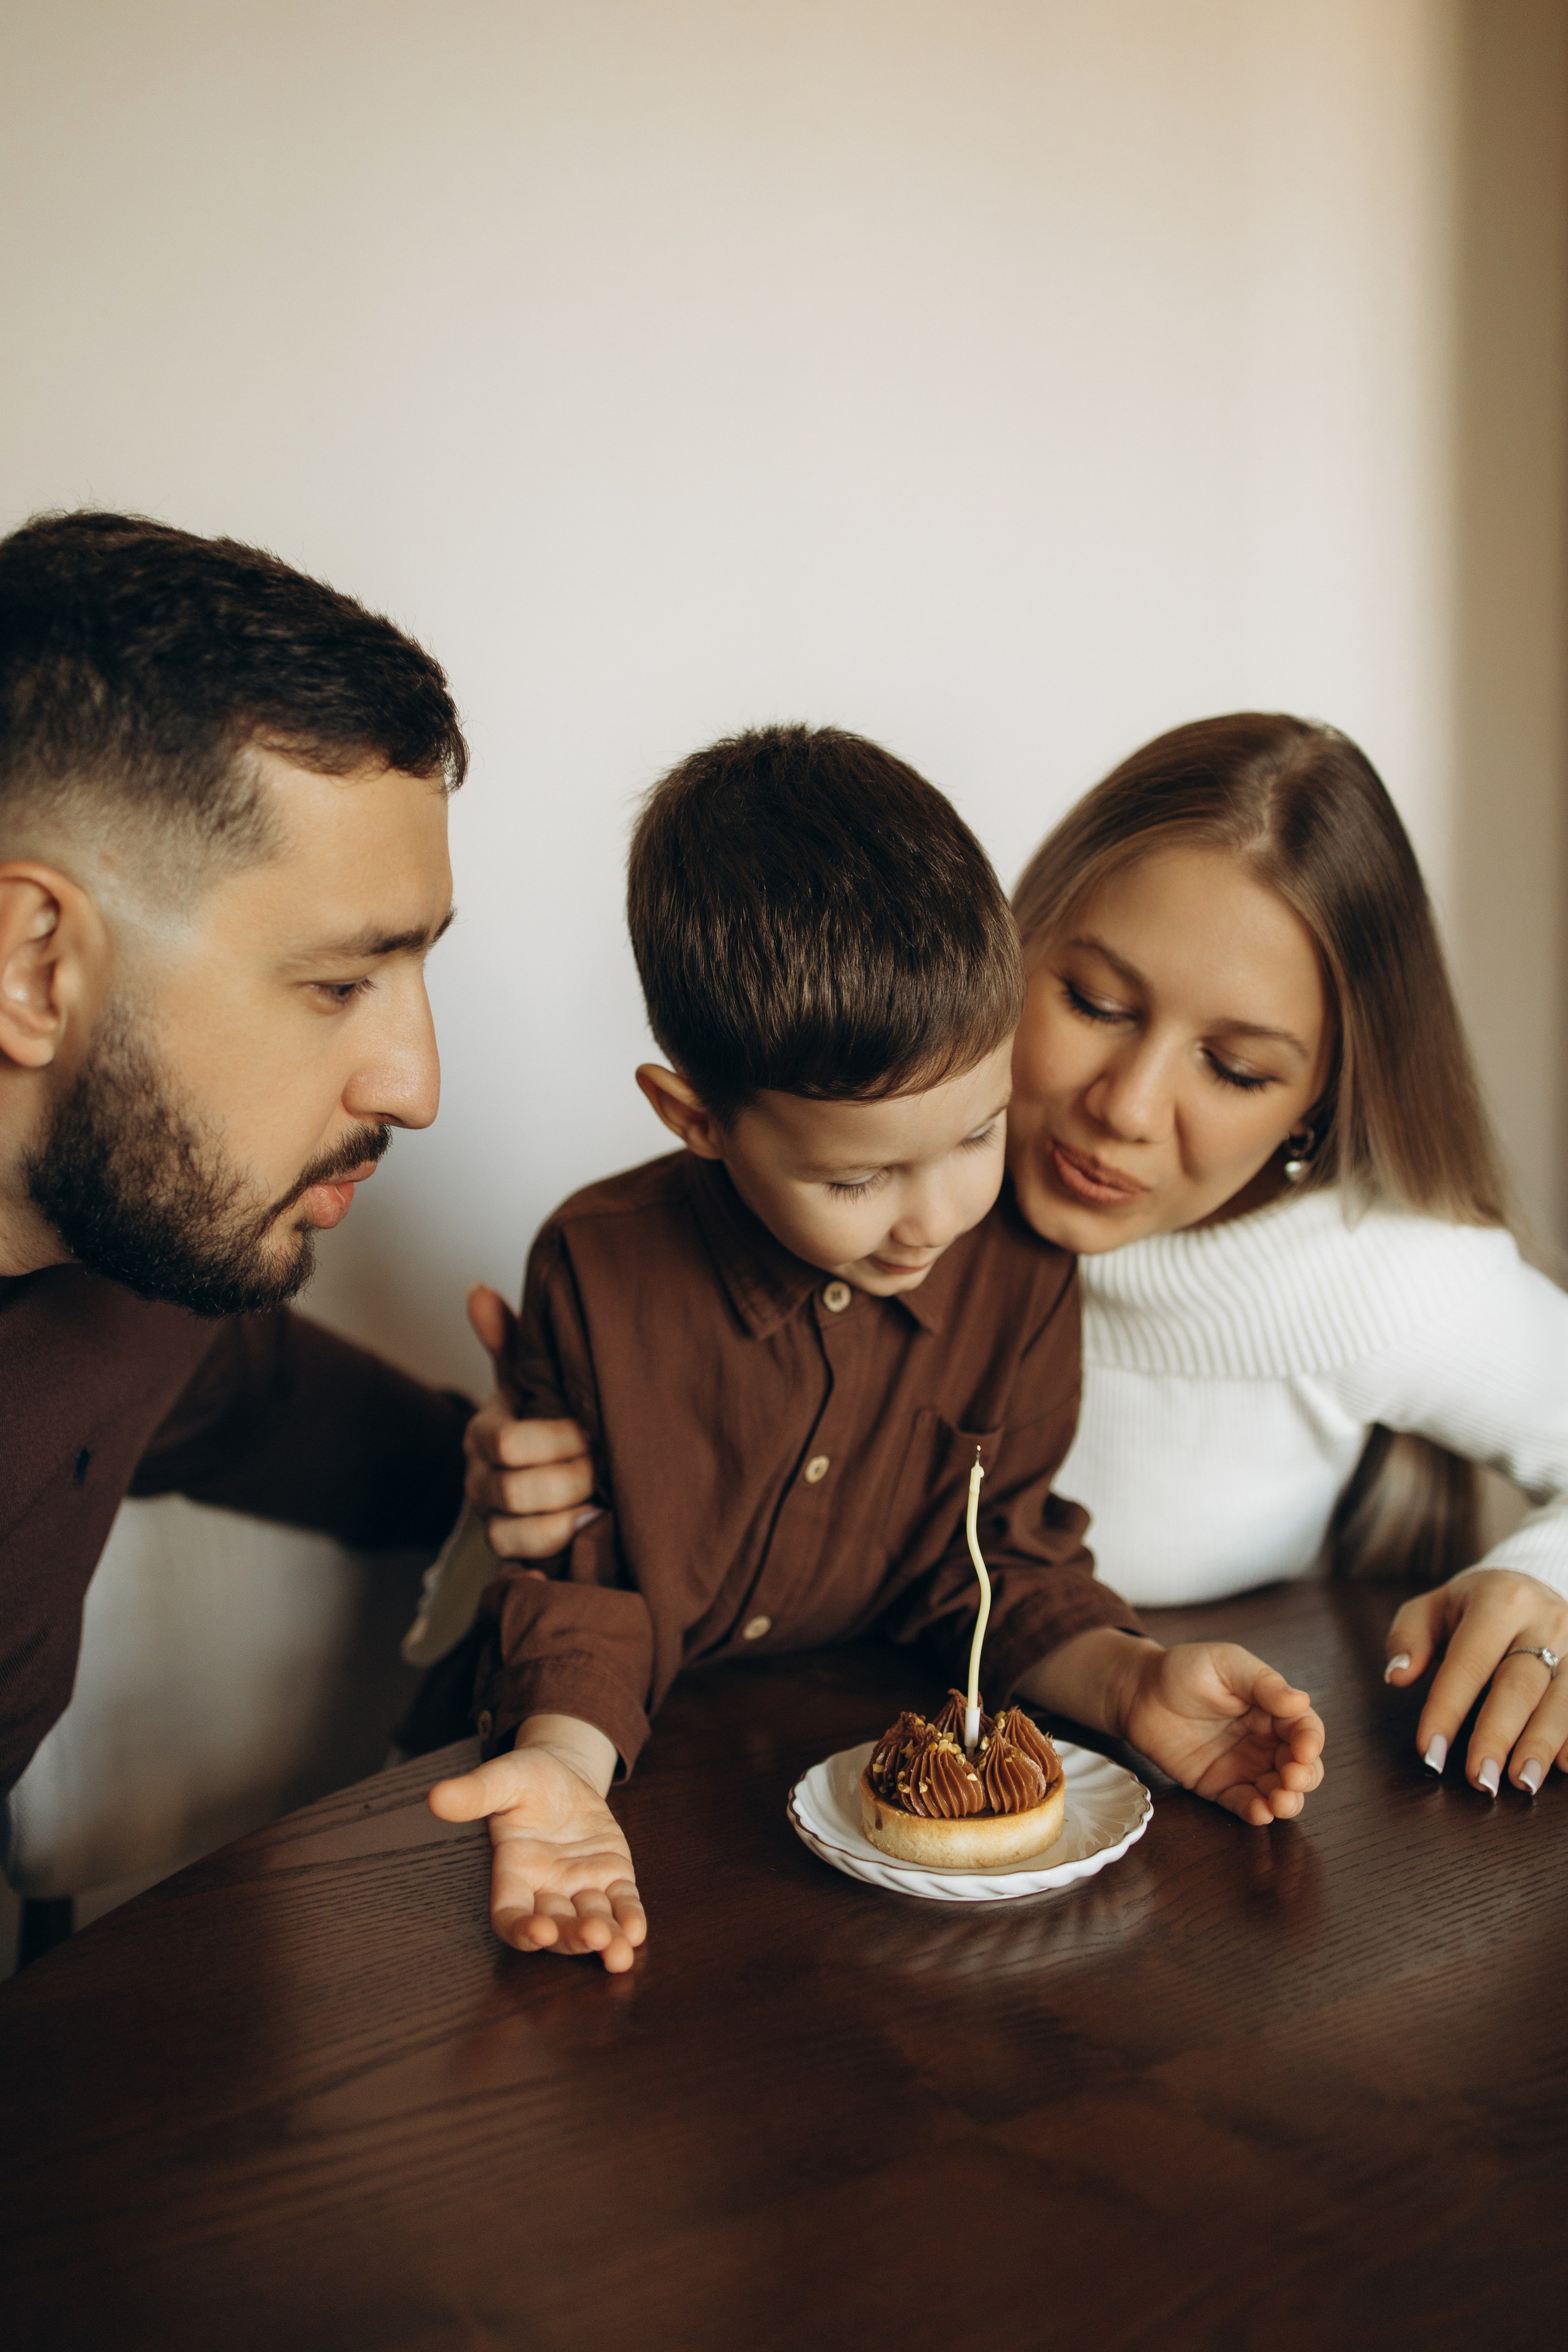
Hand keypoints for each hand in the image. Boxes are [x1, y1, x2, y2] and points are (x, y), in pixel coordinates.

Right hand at [428, 1716, 645, 1970]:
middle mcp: (545, 1890)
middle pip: (556, 1927)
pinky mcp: (611, 1876)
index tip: (539, 1934)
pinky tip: (638, 1931)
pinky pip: (621, 1903)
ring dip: (607, 1938)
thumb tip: (435, 1798)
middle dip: (573, 1937)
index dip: (521, 1930)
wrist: (563, 1772)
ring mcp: (580, 1886)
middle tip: (593, 1937)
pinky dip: (629, 1917)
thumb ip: (475, 1793)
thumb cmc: (526, 1779)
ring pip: (591, 1922)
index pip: (509, 1916)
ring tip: (620, 1952)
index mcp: (512, 1874)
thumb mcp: (503, 1778)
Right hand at [462, 1283, 597, 1557]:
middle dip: (569, 1479)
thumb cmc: (547, 1416)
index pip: (508, 1442)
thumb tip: (477, 1290)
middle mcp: (480, 1479)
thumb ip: (511, 1338)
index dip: (557, 1439)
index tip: (594, 1429)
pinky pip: (518, 1567)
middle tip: (607, 1469)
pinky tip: (586, 1538)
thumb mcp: (531, 1377)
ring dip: (562, 1521)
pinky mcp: (512, 1556)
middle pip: (513, 1490)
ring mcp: (493, 1520)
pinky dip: (551, 1557)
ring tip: (602, 1506)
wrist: (555, 1471)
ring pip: (511, 1534)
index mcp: (484, 1433)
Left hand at [1117, 1640, 1325, 1825]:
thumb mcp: (1226, 1664)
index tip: (1304, 1750)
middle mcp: (1265, 1741)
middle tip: (1292, 1779)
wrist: (1139, 1692)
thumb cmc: (1184, 1669)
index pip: (1305, 1728)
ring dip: (1288, 1801)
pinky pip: (1245, 1804)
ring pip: (1280, 1790)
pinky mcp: (1220, 1786)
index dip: (1310, 1741)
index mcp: (1273, 1709)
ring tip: (1280, 1802)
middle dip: (1304, 1776)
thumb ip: (1263, 1683)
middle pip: (1301, 1766)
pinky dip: (1257, 1812)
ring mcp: (1244, 1766)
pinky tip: (1260, 1812)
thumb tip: (1300, 1701)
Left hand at [1384, 1567, 1567, 1795]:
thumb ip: (1408, 1638)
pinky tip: (1563, 1766)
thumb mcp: (1432, 1608)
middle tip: (1480, 1779)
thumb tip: (1397, 1676)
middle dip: (1497, 1736)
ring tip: (1521, 1783)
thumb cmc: (1472, 1607)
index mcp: (1499, 1600)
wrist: (1531, 1583)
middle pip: (1519, 1685)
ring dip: (1541, 1744)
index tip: (1430, 1753)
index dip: (1448, 1709)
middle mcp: (1545, 1619)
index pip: (1469, 1662)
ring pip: (1562, 1700)